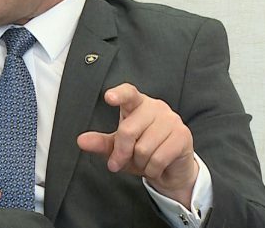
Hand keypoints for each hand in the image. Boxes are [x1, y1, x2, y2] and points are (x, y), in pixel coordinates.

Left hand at [76, 83, 198, 205]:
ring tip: (145, 161)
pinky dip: (152, 169)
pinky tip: (155, 166)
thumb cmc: (142, 153)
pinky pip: (158, 158)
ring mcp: (171, 120)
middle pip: (128, 130)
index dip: (119, 94)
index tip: (108, 97)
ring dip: (140, 163)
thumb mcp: (118, 148)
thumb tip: (81, 141)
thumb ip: (100, 143)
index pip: (128, 93)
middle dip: (122, 152)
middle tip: (122, 160)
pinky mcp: (183, 136)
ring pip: (143, 148)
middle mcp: (155, 107)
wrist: (170, 170)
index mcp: (137, 104)